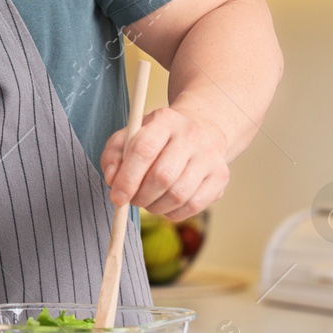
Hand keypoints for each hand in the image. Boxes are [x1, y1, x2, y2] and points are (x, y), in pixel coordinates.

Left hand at [100, 106, 228, 220]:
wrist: (199, 133)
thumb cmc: (156, 139)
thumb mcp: (130, 137)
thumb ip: (113, 154)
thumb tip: (112, 179)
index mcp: (165, 120)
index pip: (143, 150)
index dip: (127, 178)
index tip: (117, 197)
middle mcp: (191, 135)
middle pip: (162, 176)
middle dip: (141, 196)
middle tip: (132, 200)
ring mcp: (210, 156)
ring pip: (178, 195)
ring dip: (155, 206)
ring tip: (147, 201)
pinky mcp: (220, 176)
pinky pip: (193, 206)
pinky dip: (173, 213)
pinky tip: (165, 204)